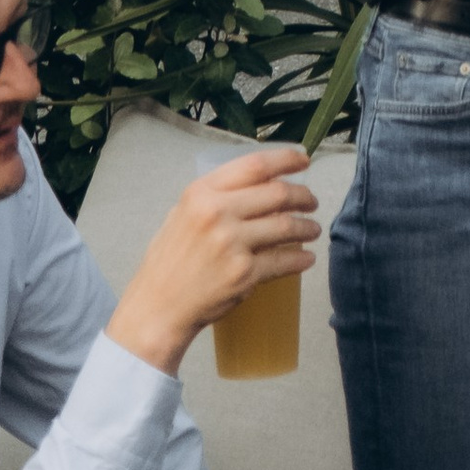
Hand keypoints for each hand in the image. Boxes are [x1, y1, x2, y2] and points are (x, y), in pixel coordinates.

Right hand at [107, 148, 319, 374]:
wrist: (156, 310)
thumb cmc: (168, 264)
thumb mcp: (182, 215)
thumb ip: (216, 196)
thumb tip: (260, 182)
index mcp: (202, 193)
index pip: (255, 165)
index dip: (286, 159)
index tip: (304, 161)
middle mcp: (218, 213)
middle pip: (277, 193)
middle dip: (302, 195)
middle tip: (312, 201)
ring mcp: (232, 244)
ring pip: (285, 226)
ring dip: (306, 227)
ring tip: (313, 229)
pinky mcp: (243, 274)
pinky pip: (281, 261)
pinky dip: (299, 259)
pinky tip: (307, 258)